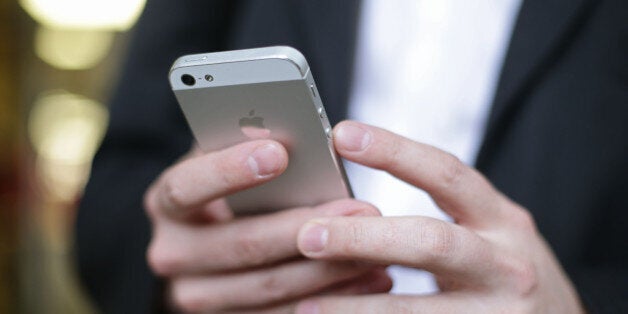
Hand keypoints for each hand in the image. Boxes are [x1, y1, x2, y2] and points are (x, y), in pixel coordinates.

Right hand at [143, 140, 391, 312]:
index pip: (185, 187)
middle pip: (241, 244)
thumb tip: (285, 130)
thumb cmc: (231, 190)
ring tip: (377, 247)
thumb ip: (245, 147)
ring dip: (329, 268)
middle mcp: (173, 253)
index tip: (279, 152)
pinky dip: (332, 298)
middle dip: (306, 227)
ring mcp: (199, 294)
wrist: (209, 246)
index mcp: (167, 204)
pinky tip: (369, 278)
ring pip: (269, 286)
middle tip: (360, 209)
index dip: (228, 170)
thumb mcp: (226, 162)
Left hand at [295, 121, 583, 312]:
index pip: (447, 174)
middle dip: (364, 238)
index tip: (342, 134)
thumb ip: (443, 219)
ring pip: (420, 310)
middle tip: (308, 235)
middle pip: (431, 242)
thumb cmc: (506, 275)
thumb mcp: (490, 236)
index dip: (394, 151)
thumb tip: (352, 209)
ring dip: (358, 308)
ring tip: (307, 307)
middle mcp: (507, 263)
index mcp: (503, 221)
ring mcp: (499, 313)